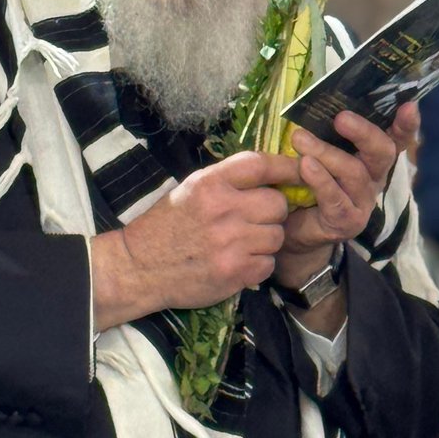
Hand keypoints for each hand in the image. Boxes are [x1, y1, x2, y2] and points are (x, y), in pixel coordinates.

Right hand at [91, 150, 298, 329]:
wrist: (139, 268)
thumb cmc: (165, 227)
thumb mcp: (189, 190)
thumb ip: (226, 181)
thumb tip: (270, 173)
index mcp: (209, 183)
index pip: (259, 165)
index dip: (285, 166)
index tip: (299, 169)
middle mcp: (222, 209)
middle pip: (277, 204)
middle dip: (271, 212)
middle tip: (253, 220)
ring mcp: (230, 243)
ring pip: (277, 236)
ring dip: (265, 240)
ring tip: (241, 243)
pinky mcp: (235, 272)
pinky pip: (268, 263)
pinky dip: (258, 265)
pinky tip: (237, 262)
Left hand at [274, 106, 414, 290]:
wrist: (293, 228)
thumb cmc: (307, 181)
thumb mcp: (318, 152)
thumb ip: (324, 133)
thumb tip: (315, 103)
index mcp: (372, 157)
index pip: (397, 138)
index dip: (406, 124)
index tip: (409, 105)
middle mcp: (374, 178)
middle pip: (382, 152)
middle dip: (364, 132)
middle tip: (341, 118)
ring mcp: (363, 201)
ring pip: (354, 172)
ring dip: (326, 153)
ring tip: (299, 139)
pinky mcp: (347, 221)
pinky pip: (336, 198)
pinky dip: (320, 180)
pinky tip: (306, 166)